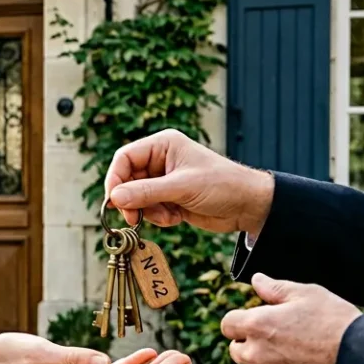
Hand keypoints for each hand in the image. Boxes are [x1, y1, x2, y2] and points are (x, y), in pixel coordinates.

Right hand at [104, 129, 274, 236]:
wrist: (249, 206)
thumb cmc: (223, 185)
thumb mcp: (182, 187)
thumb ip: (146, 192)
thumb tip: (114, 198)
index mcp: (163, 145)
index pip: (124, 158)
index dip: (115, 179)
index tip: (114, 201)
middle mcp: (160, 160)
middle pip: (126, 180)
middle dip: (131, 200)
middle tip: (133, 218)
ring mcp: (163, 180)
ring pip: (135, 197)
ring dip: (147, 211)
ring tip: (168, 216)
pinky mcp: (168, 198)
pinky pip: (148, 209)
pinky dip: (158, 217)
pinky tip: (176, 217)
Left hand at [221, 273, 360, 363]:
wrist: (362, 361)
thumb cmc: (337, 324)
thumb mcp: (309, 295)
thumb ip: (276, 288)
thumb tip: (257, 281)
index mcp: (256, 325)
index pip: (228, 324)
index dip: (241, 321)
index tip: (256, 322)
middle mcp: (255, 355)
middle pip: (236, 351)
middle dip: (250, 344)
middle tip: (277, 340)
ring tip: (289, 359)